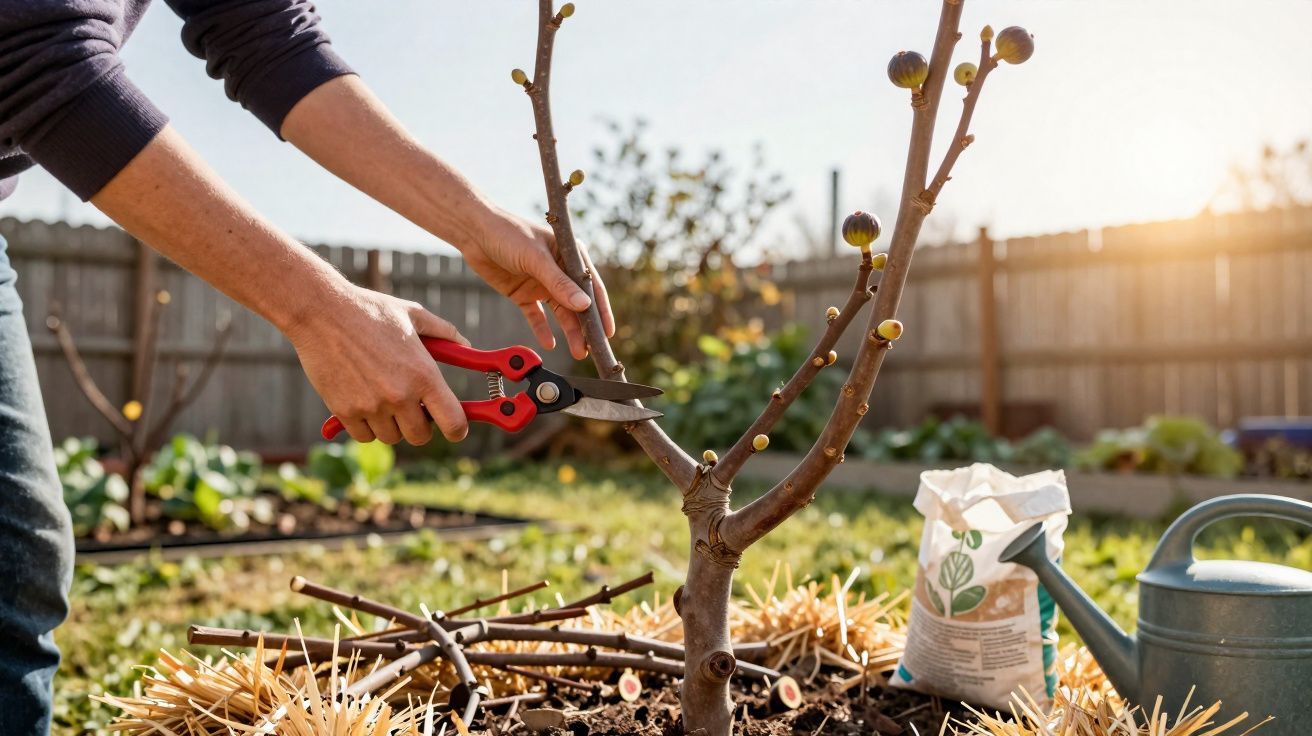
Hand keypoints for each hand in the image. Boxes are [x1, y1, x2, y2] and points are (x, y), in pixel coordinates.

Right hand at [287, 284, 468, 444]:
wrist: (320, 311)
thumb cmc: (369, 310)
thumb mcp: (413, 315)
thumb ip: (444, 333)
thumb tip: (466, 346)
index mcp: (423, 375)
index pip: (453, 423)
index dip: (457, 429)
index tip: (453, 425)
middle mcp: (400, 396)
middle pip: (420, 437)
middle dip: (419, 425)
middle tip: (412, 406)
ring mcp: (371, 406)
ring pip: (390, 438)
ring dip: (391, 424)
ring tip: (384, 397)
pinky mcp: (344, 411)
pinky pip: (364, 436)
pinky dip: (366, 426)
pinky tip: (364, 401)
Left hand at [464, 207, 613, 358]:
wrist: (473, 232)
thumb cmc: (507, 233)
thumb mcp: (535, 258)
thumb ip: (559, 283)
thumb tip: (584, 305)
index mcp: (569, 255)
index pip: (591, 286)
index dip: (601, 310)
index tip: (607, 331)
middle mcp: (559, 271)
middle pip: (577, 304)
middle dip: (586, 326)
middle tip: (592, 348)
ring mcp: (541, 284)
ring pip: (560, 313)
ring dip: (569, 331)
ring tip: (578, 351)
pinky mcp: (523, 294)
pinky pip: (537, 316)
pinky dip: (543, 330)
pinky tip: (549, 343)